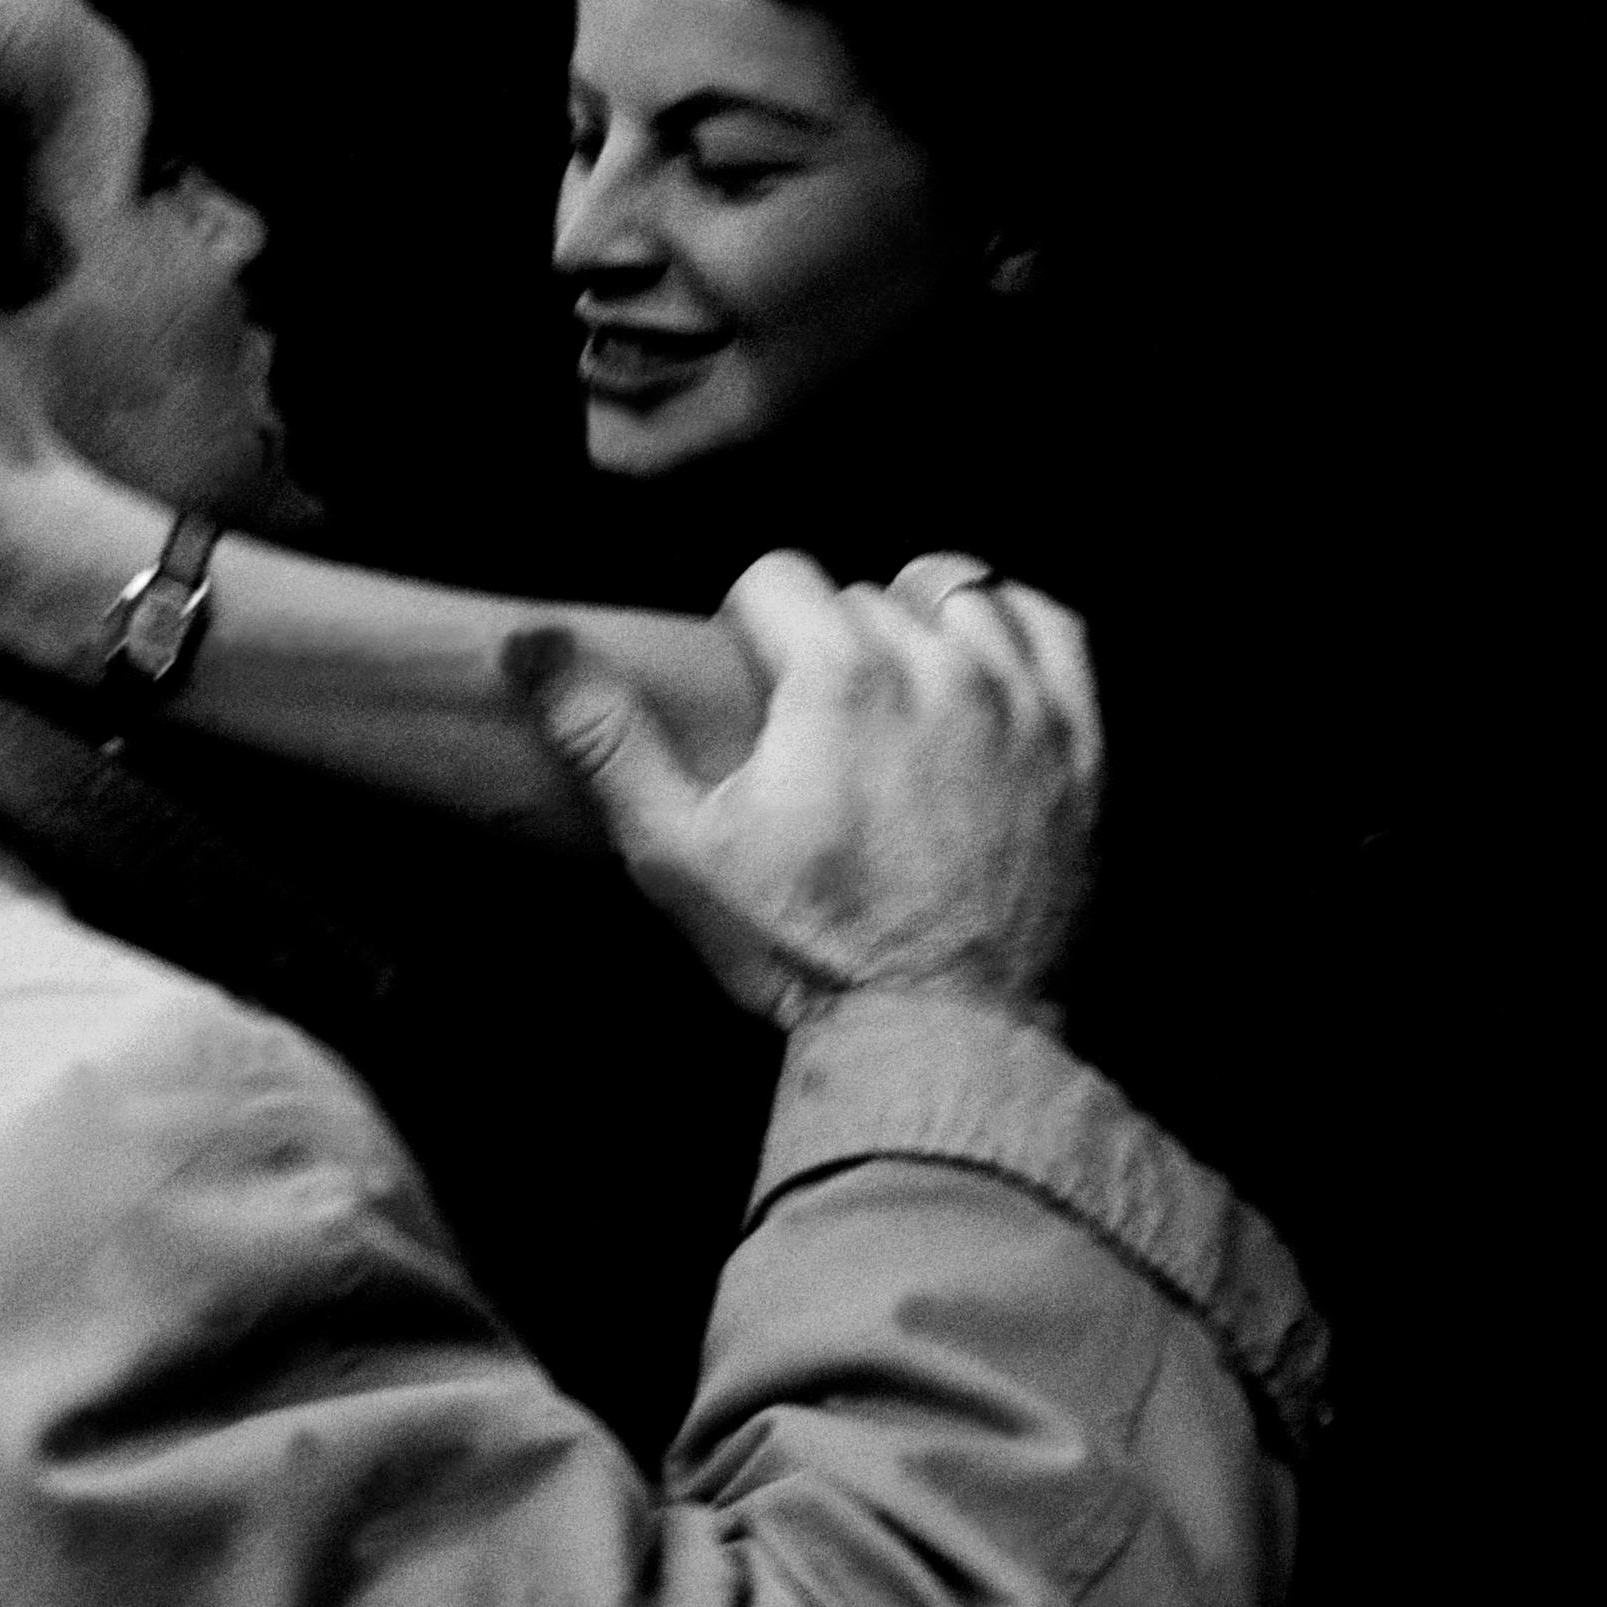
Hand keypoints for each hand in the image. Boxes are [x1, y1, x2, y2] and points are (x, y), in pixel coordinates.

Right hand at [507, 550, 1103, 1031]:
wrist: (939, 1030)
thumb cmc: (801, 943)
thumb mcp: (675, 849)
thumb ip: (602, 735)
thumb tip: (530, 642)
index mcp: (835, 676)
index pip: (775, 575)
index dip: (744, 629)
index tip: (748, 694)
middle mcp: (937, 665)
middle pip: (859, 592)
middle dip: (824, 640)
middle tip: (809, 726)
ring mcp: (1019, 700)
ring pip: (954, 595)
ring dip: (914, 626)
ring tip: (889, 694)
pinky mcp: (1077, 740)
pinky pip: (1046, 626)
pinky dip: (1005, 632)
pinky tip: (972, 672)